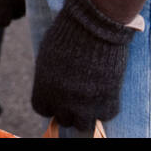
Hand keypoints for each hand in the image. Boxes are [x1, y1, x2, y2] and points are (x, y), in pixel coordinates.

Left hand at [30, 0, 135, 129]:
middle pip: (64, 119)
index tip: (59, 95)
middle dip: (70, 108)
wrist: (92, 24)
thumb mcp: (48, 54)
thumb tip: (52, 86)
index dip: (51, 102)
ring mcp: (85, 104)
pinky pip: (106, 115)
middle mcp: (61, 100)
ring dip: (88, 114)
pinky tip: (107, 91)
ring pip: (84, 125)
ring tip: (93, 98)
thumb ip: (48, 75)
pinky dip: (107, 106)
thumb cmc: (68, 32)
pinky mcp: (106, 100)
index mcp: (43, 87)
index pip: (42, 109)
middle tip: (79, 95)